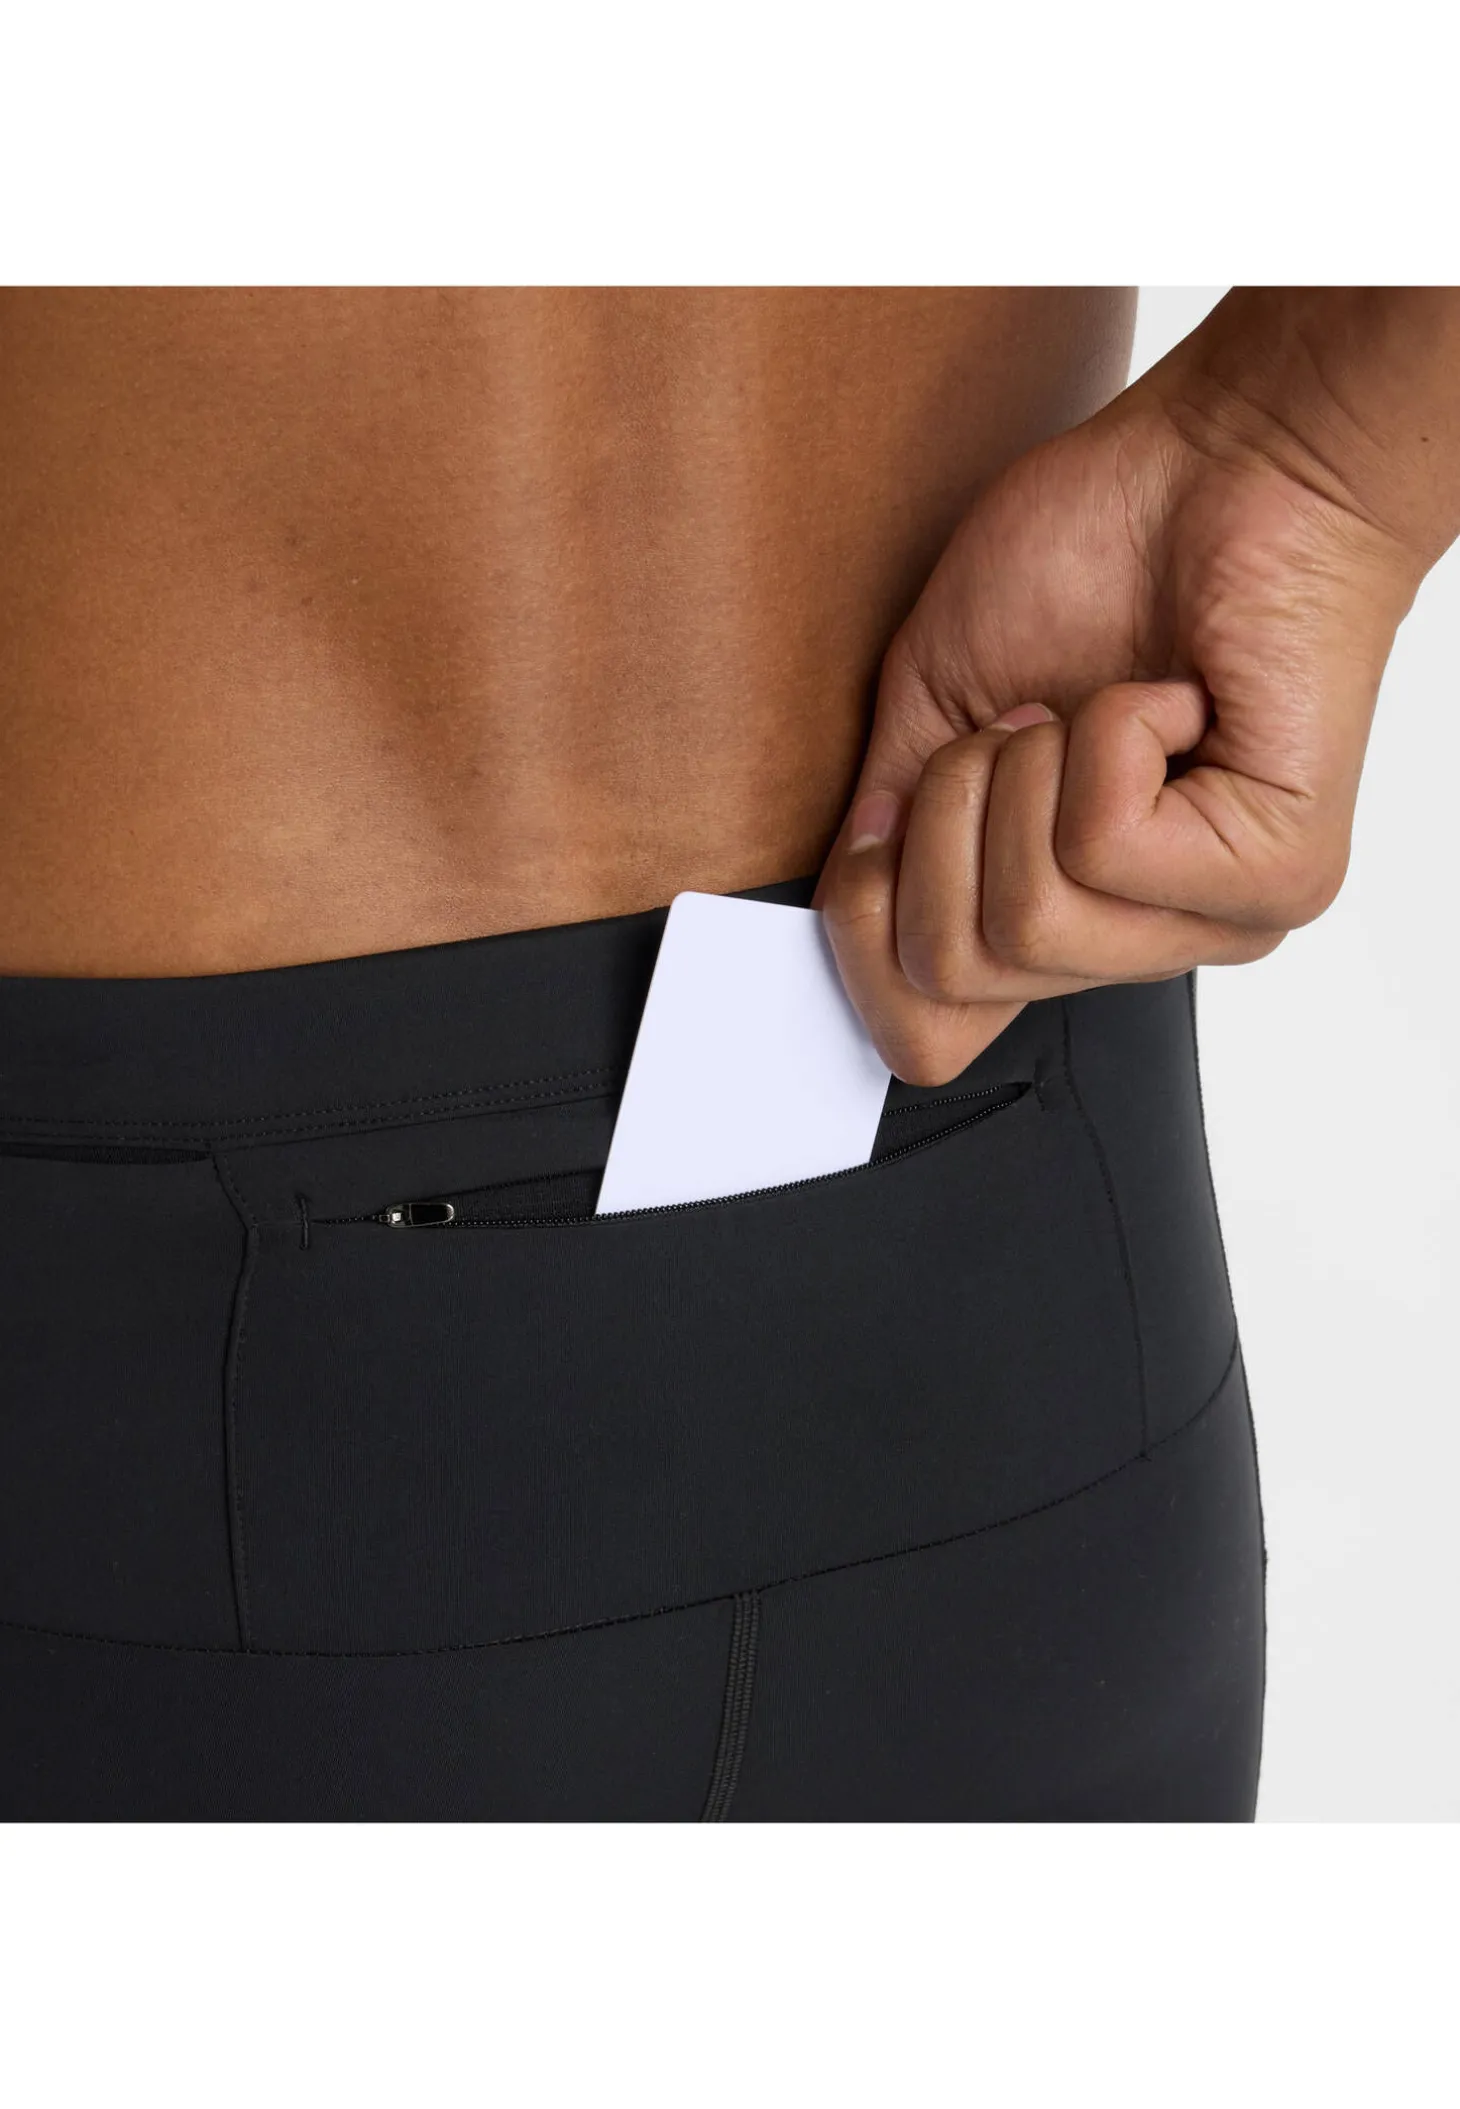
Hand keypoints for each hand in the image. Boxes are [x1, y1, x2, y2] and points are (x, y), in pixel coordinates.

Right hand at [814, 342, 1429, 1083]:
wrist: (1229, 459)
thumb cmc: (1093, 558)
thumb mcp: (933, 709)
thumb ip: (883, 832)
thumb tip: (833, 911)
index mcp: (1060, 921)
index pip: (927, 1038)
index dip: (867, 936)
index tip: (898, 813)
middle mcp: (1138, 947)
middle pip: (953, 972)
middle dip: (942, 817)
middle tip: (1019, 726)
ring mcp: (1213, 925)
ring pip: (1028, 919)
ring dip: (1021, 773)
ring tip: (1085, 710)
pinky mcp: (1274, 876)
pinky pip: (1105, 846)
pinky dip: (1107, 739)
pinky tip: (1168, 698)